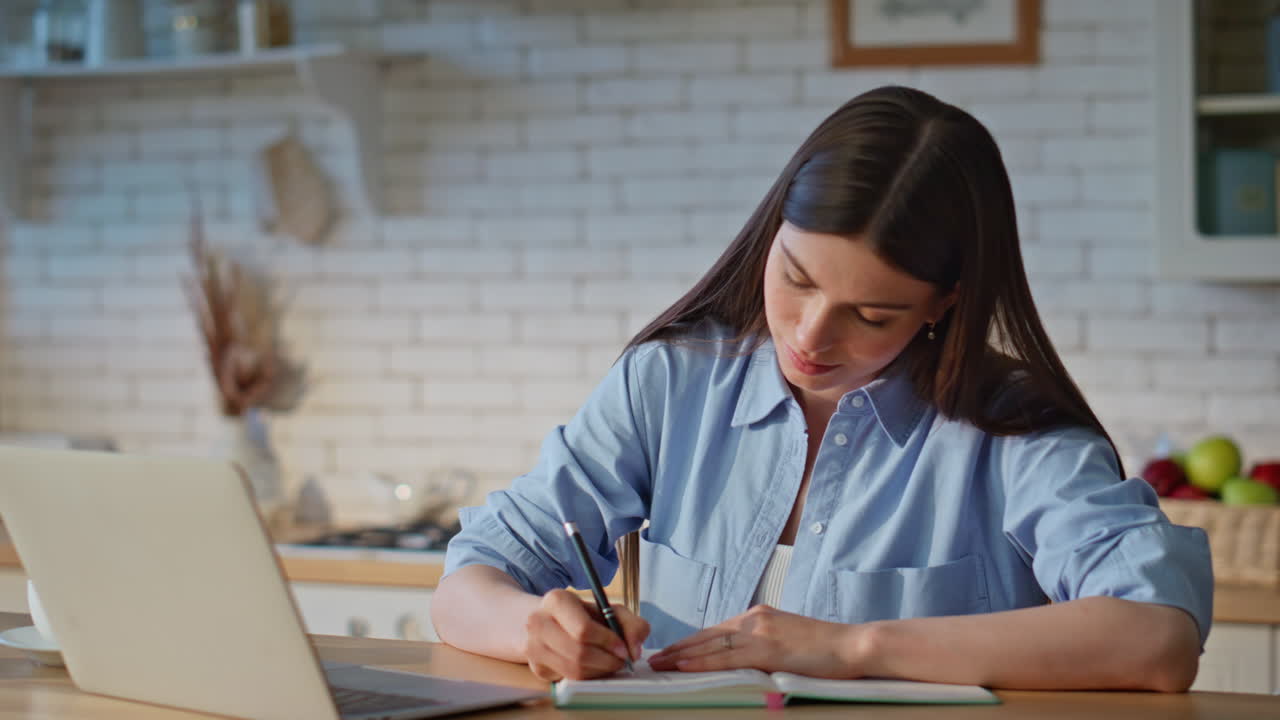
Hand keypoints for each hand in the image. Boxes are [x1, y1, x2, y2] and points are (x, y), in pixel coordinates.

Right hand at [523, 589, 648, 681]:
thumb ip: (631, 624)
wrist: (548, 620)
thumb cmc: (582, 615)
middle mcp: (538, 622)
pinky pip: (568, 679)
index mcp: (555, 600)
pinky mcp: (537, 667)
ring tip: (611, 663)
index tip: (624, 648)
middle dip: (607, 661)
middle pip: (579, 653)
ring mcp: (533, 647)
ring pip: (574, 670)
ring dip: (600, 671)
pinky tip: (595, 667)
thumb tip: (634, 650)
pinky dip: (589, 676)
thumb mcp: (609, 610)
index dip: (608, 642)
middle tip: (622, 660)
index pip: (583, 630)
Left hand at [648, 605, 866, 677]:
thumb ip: (762, 644)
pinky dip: (702, 661)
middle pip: (707, 635)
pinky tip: (685, 665)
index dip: (690, 642)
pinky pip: (727, 657)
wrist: (852, 645)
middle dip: (678, 648)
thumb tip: (741, 659)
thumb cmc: (825, 648)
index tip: (670, 651)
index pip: (715, 630)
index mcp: (758, 616)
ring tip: (659, 664)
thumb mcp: (786, 639)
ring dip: (681, 656)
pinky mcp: (767, 649)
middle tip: (653, 658)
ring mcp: (760, 632)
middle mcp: (754, 619)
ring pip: (711, 646)